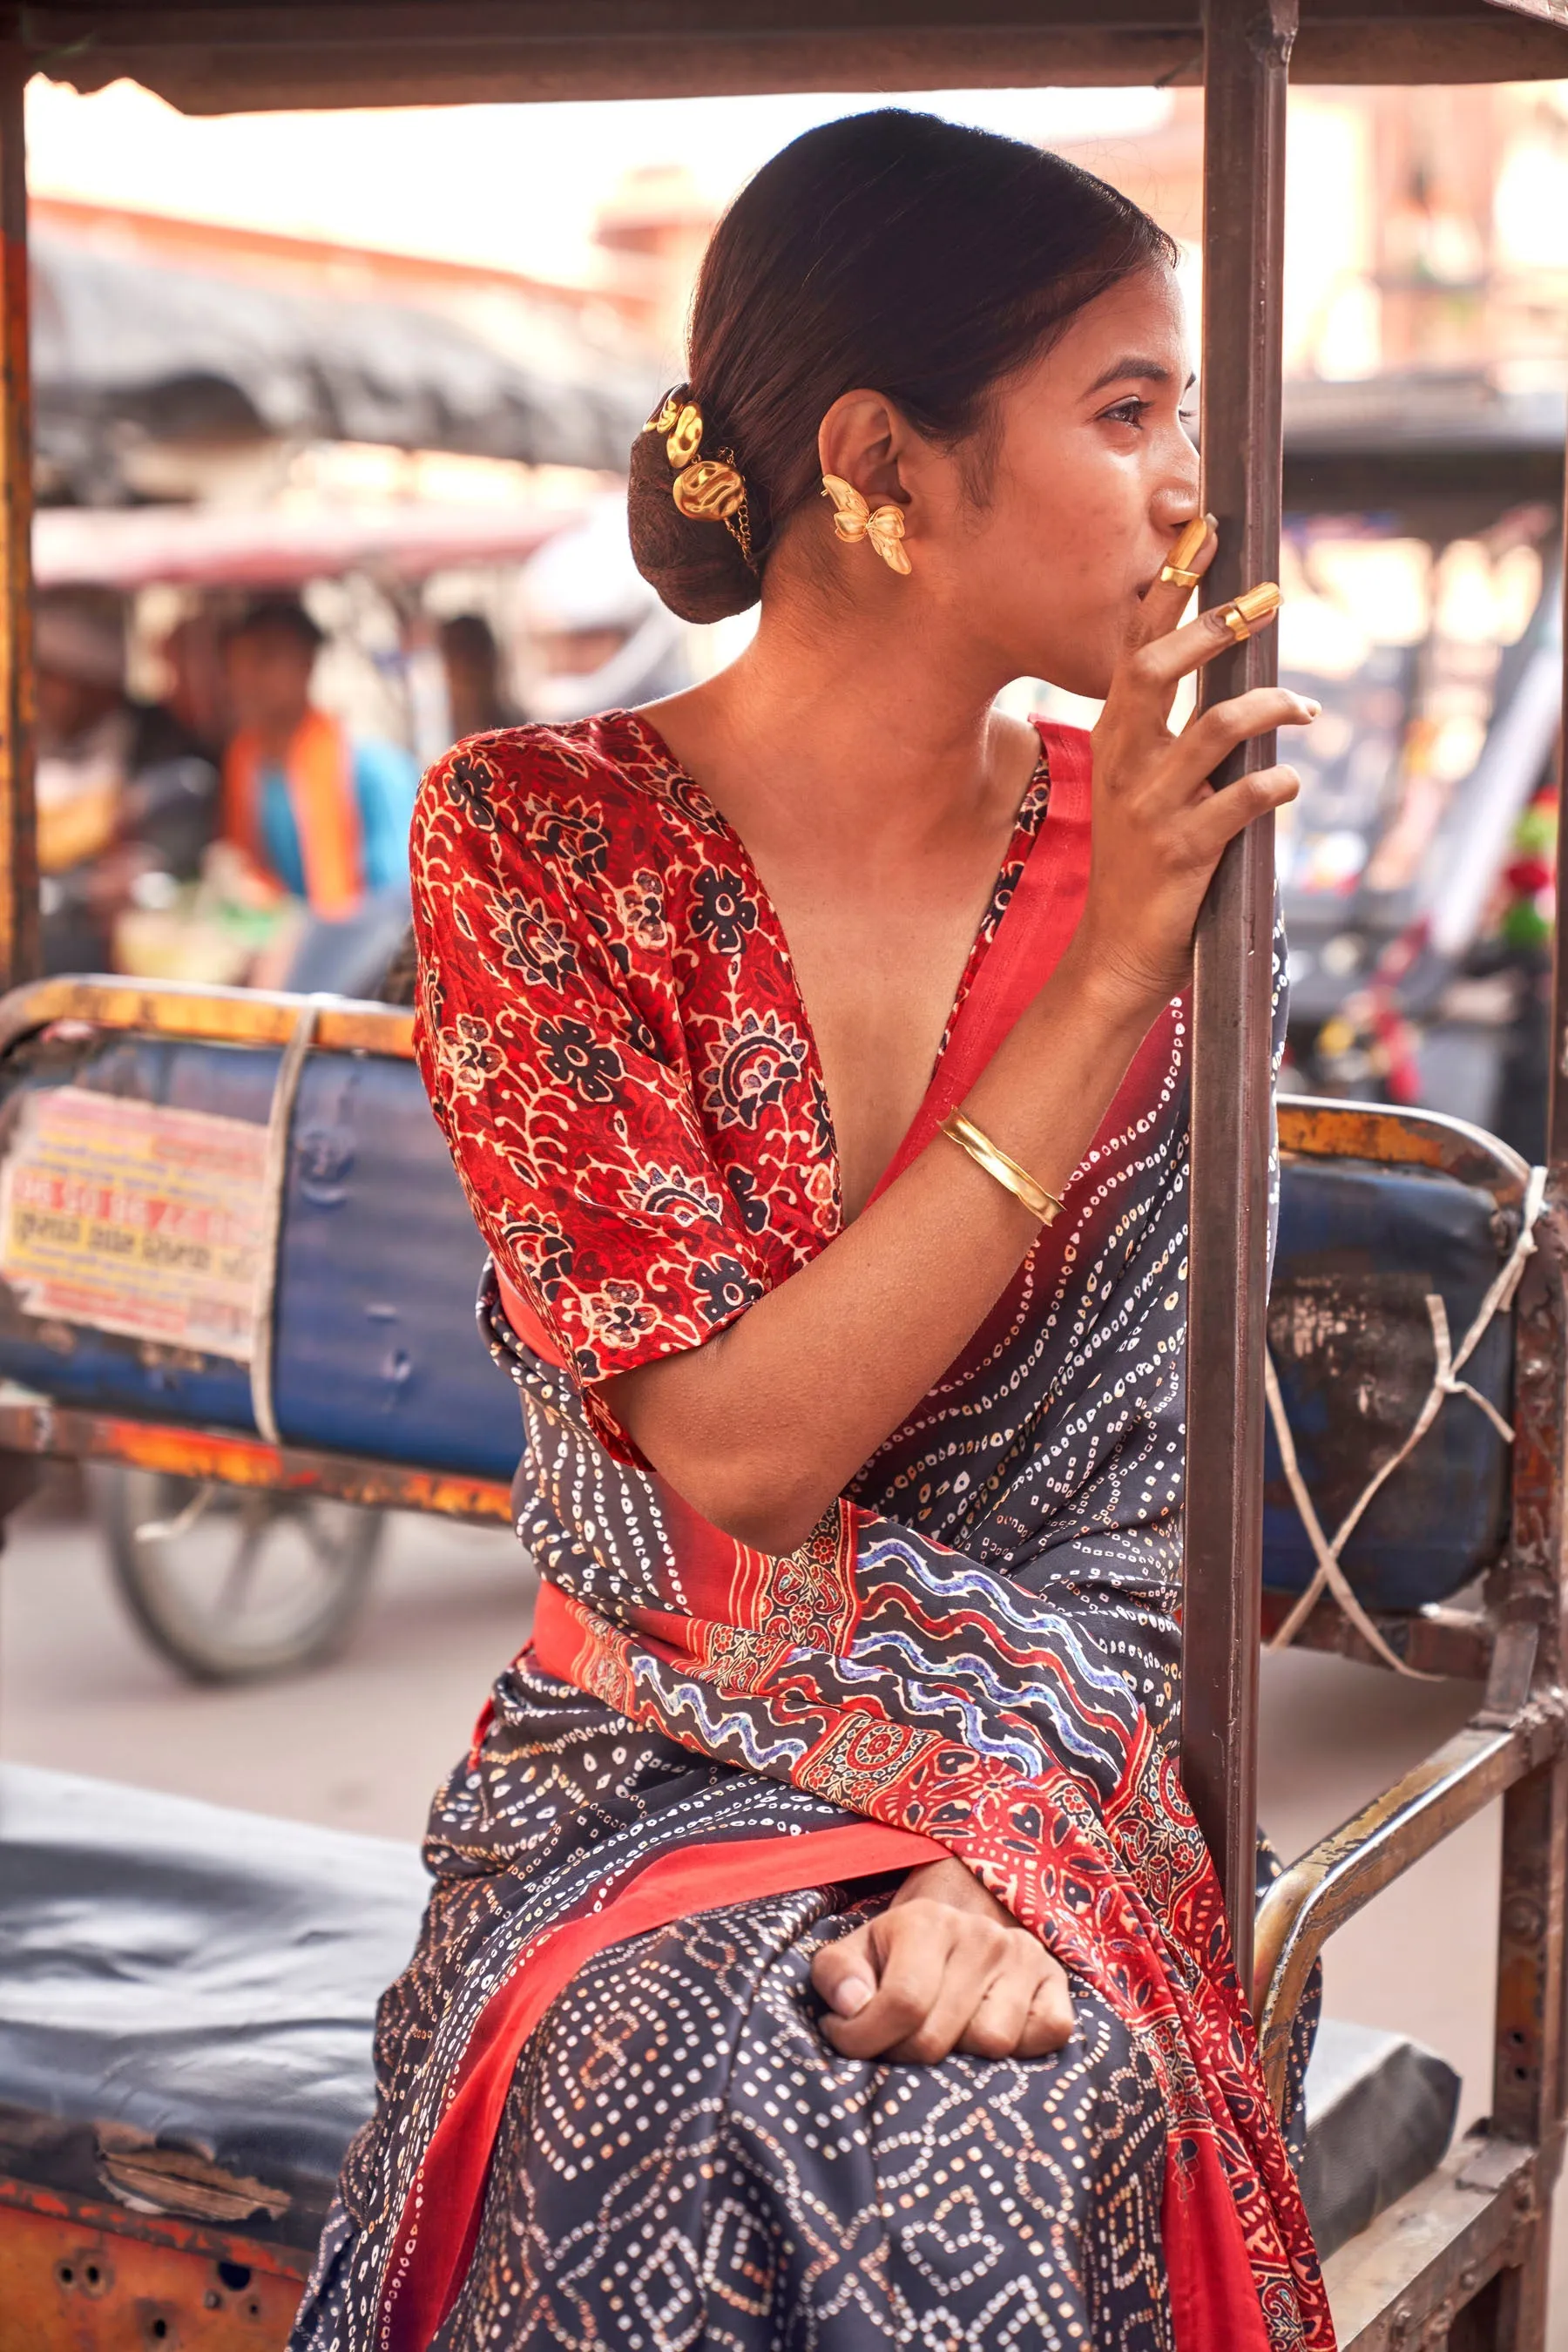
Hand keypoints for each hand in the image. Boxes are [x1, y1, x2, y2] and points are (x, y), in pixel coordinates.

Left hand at [809, 1855, 1074, 2062]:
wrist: (959, 1925)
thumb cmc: (898, 1952)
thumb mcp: (855, 1952)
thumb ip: (837, 1975)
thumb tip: (853, 2006)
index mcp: (928, 1921)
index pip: (902, 2003)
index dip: (866, 2038)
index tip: (847, 2039)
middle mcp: (983, 1936)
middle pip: (940, 2037)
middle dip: (904, 2054)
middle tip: (895, 2041)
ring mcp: (1025, 1958)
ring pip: (992, 2044)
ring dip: (961, 2056)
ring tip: (944, 2033)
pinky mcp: (1058, 1985)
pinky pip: (1047, 2035)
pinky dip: (1018, 2050)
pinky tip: (986, 2030)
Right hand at [1072, 521, 1316, 1013]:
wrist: (1117, 952)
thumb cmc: (1140, 862)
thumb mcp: (1137, 787)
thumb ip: (1167, 733)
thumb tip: (1233, 678)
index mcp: (1114, 740)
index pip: (1136, 647)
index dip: (1168, 589)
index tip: (1202, 535)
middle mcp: (1125, 765)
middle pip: (1157, 669)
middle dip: (1212, 625)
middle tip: (1264, 598)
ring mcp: (1152, 808)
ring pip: (1216, 728)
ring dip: (1271, 708)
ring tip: (1303, 710)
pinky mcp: (1184, 851)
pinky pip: (1242, 800)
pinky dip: (1276, 785)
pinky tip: (1291, 786)